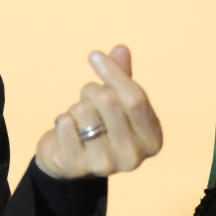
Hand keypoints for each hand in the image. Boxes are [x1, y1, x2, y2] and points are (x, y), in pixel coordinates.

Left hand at [34, 44, 162, 178]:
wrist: (71, 161)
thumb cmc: (101, 124)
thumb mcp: (117, 100)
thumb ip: (122, 75)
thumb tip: (121, 48)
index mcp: (152, 138)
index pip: (135, 97)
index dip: (113, 73)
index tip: (94, 55)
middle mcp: (134, 156)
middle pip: (108, 101)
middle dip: (92, 91)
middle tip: (88, 99)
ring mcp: (106, 165)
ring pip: (83, 111)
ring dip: (76, 107)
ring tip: (80, 121)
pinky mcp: (78, 166)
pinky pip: (65, 124)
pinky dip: (62, 120)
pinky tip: (68, 133)